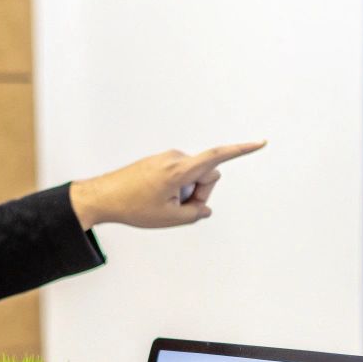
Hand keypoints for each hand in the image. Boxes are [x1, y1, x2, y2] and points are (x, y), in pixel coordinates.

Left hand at [69, 141, 266, 228]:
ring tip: (163, 203)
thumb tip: (204, 208)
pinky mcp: (161, 162)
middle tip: (178, 208)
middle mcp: (176, 158)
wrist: (102, 196)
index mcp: (180, 169)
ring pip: (194, 176)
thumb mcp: (170, 218)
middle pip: (208, 174)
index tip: (260, 143)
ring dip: (187, 192)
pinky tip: (157, 198)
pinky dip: (177, 189)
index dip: (241, 150)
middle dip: (201, 193)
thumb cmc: (132, 206)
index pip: (218, 157)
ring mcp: (168, 158)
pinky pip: (181, 175)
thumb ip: (196, 214)